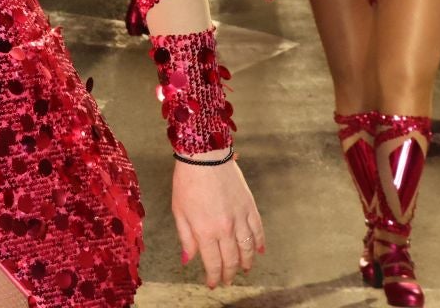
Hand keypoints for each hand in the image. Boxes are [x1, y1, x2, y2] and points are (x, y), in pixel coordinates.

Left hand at [171, 157, 262, 288]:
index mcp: (205, 231)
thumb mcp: (179, 211)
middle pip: (231, 259)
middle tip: (227, 280)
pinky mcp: (250, 206)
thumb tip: (188, 259)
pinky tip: (259, 250)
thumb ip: (186, 237)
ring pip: (248, 248)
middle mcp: (225, 228)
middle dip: (229, 273)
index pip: (213, 263)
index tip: (213, 283)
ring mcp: (240, 217)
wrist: (204, 155)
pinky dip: (260, 242)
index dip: (214, 276)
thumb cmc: (187, 182)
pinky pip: (258, 229)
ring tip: (244, 270)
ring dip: (247, 262)